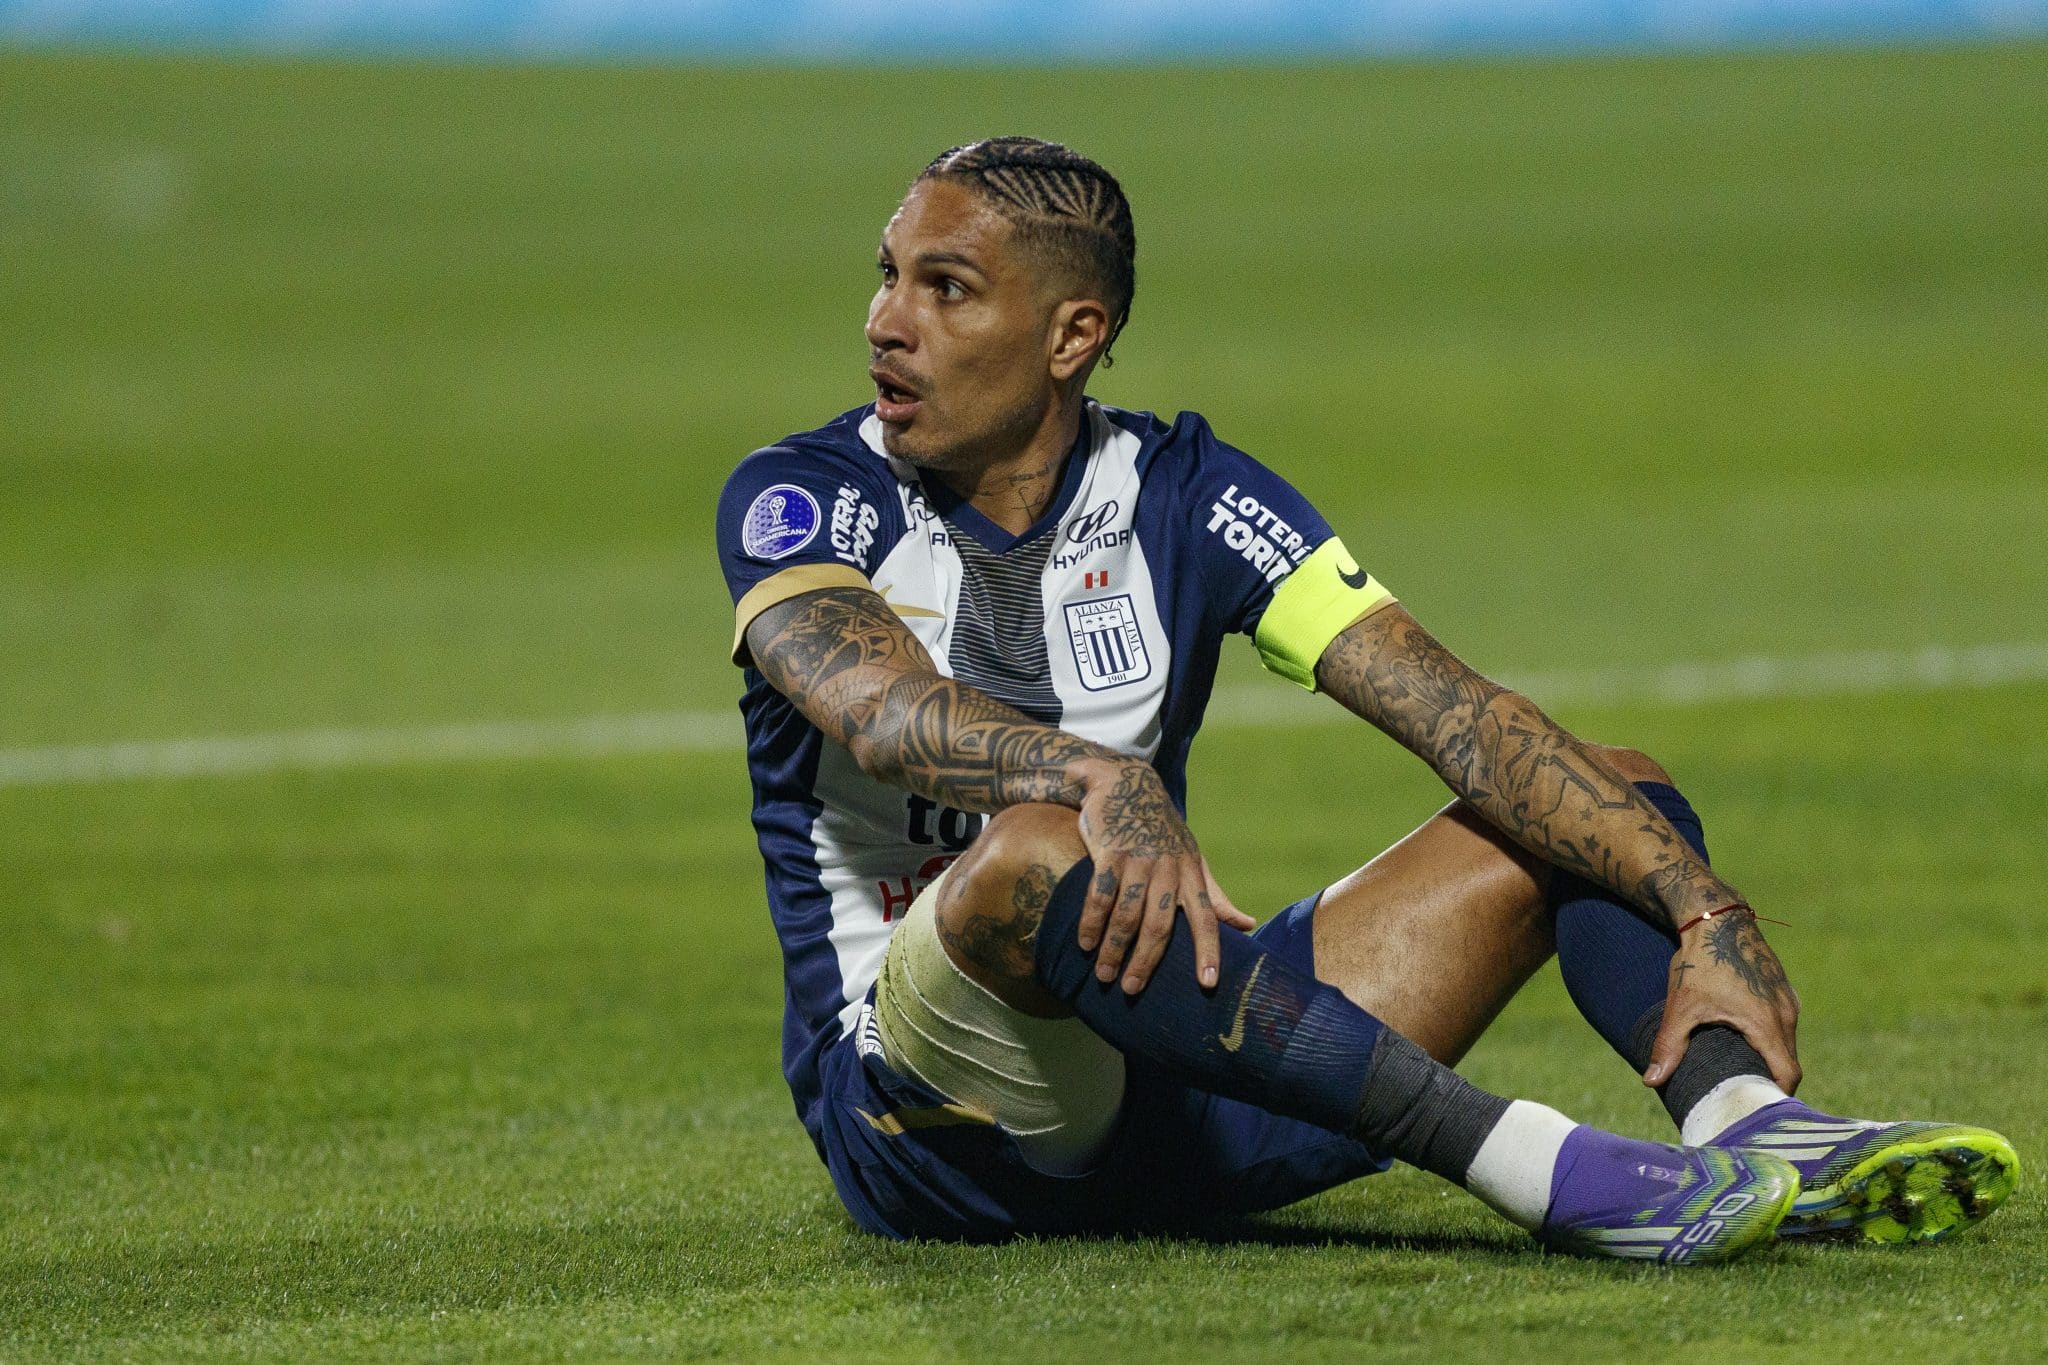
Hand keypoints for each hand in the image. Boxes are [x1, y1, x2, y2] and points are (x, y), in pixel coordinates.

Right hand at [1072, 759, 1254, 993]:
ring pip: (1127, 914)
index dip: (1209, 950)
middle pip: (1160, 925)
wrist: (1126, 784)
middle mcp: (1168, 869)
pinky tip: (1085, 944)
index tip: (1208, 984)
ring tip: (1104, 975)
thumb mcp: (1193, 860)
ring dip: (1114, 949)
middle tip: (1131, 991)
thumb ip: (1215, 896)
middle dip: (1145, 961)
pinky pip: (1099, 894)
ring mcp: (1138, 860)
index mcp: (1192, 874)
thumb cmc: (1162, 832)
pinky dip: (1091, 922)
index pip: (1207, 917)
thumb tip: (1248, 925)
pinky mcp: (1109, 852)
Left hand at [1645, 908, 1801, 1093]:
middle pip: (1788, 1062)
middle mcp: (1787, 1012)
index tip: (1756, 1108)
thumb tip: (1650, 1082)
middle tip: (1743, 1097)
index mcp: (1768, 1022)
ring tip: (1742, 1073)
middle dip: (1769, 1081)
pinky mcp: (1783, 988)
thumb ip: (1669, 1046)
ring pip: (1786, 1042)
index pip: (1788, 1075)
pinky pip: (1784, 1023)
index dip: (1775, 1096)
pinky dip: (1770, 1038)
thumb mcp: (1682, 1005)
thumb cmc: (1700, 960)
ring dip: (1769, 1058)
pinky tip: (1745, 1042)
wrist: (1717, 916)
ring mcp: (1788, 998)